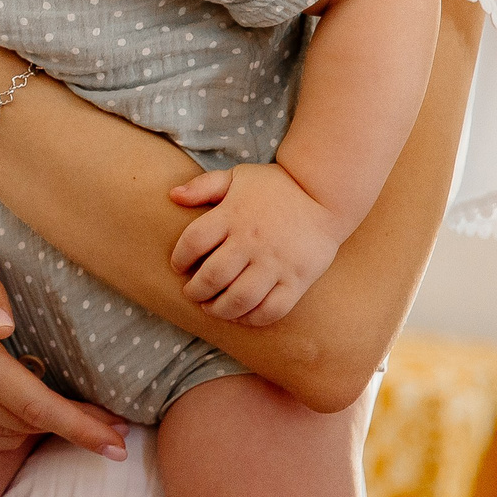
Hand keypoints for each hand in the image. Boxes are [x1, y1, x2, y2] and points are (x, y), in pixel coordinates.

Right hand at [0, 218, 127, 458]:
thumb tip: (1, 327)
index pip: (31, 404)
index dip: (79, 426)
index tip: (117, 442)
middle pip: (21, 425)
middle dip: (70, 427)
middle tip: (105, 419)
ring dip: (34, 431)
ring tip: (60, 411)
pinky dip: (0, 433)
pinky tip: (14, 412)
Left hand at [168, 162, 346, 325]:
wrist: (324, 194)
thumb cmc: (274, 187)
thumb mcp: (236, 177)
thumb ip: (203, 186)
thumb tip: (172, 195)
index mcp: (232, 215)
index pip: (192, 242)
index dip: (179, 259)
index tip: (179, 267)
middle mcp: (252, 241)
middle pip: (212, 276)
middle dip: (195, 291)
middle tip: (192, 293)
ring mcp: (276, 262)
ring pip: (239, 299)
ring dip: (219, 310)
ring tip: (212, 308)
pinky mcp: (298, 279)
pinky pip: (272, 309)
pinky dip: (252, 319)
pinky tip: (241, 315)